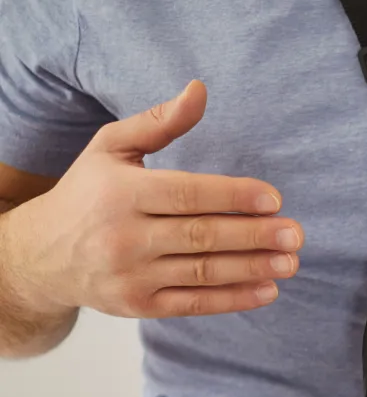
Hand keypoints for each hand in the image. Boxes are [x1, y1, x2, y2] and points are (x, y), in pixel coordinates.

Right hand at [2, 81, 302, 321]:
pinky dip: (233, 299)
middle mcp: (123, 236)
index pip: (186, 194)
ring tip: (290, 261)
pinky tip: (267, 290)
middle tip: (295, 233)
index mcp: (120, 192)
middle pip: (200, 236)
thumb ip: (158, 122)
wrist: (41, 256)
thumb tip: (200, 90)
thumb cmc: (87, 193)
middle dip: (253, 235)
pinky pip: (194, 304)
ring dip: (252, 268)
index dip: (233, 196)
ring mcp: (131, 275)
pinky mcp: (139, 305)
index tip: (274, 199)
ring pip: (202, 272)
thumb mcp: (110, 149)